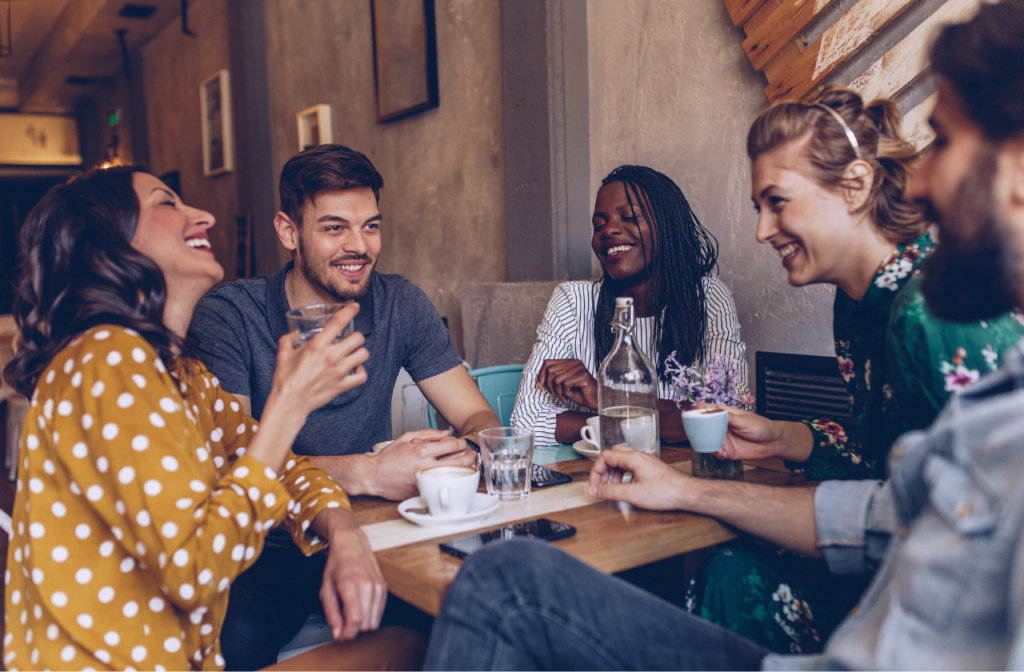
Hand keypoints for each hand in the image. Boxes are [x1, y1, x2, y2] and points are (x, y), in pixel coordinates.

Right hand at [273, 303, 368, 416]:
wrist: (289, 403)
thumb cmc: (285, 380)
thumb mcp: (283, 354)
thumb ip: (288, 340)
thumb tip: (293, 334)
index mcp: (317, 345)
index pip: (339, 321)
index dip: (350, 310)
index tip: (354, 306)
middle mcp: (331, 356)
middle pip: (358, 338)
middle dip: (356, 336)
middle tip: (350, 339)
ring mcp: (339, 372)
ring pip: (363, 355)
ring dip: (360, 352)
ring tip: (353, 353)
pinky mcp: (342, 386)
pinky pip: (362, 376)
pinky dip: (361, 371)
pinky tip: (355, 369)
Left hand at [317, 509, 387, 641]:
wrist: (351, 543)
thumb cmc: (337, 564)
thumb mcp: (325, 589)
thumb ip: (331, 613)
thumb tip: (338, 633)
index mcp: (350, 585)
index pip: (355, 621)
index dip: (347, 634)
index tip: (340, 635)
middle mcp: (368, 586)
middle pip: (366, 625)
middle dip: (353, 629)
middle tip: (343, 619)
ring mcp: (379, 586)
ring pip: (375, 622)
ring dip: (363, 623)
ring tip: (351, 610)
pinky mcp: (385, 587)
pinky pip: (380, 613)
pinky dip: (370, 615)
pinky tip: (360, 604)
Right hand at [368, 429, 476, 499]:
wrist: (373, 475)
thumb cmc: (388, 458)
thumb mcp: (406, 437)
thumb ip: (428, 433)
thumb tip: (446, 432)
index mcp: (421, 450)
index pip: (452, 446)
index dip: (462, 443)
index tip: (462, 444)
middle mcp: (424, 465)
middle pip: (459, 461)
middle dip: (469, 456)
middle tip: (470, 454)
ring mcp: (424, 480)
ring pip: (455, 476)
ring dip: (465, 470)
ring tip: (466, 465)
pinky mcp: (422, 492)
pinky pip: (443, 487)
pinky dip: (452, 482)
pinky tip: (454, 477)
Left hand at [537, 359, 597, 409]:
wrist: (593, 400)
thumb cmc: (578, 393)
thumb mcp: (561, 387)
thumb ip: (550, 381)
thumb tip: (536, 379)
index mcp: (568, 362)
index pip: (547, 363)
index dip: (541, 374)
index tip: (540, 385)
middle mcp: (574, 362)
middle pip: (550, 370)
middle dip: (548, 385)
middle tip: (553, 394)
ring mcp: (579, 368)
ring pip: (556, 378)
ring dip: (557, 391)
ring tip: (563, 397)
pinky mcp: (582, 375)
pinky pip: (565, 384)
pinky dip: (564, 393)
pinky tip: (569, 396)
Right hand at [588, 446, 690, 509]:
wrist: (686, 493)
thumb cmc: (666, 492)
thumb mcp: (633, 494)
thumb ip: (610, 491)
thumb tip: (593, 490)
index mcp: (633, 458)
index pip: (606, 456)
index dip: (596, 470)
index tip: (594, 484)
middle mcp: (639, 456)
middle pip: (613, 455)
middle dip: (603, 469)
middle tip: (601, 484)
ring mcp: (646, 461)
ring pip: (622, 460)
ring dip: (613, 472)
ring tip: (613, 486)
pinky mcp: (650, 468)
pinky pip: (631, 466)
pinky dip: (623, 474)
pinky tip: (626, 486)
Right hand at [697, 404, 810, 461]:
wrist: (773, 442)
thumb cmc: (761, 426)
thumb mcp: (744, 419)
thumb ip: (728, 417)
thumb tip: (713, 413)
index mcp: (723, 414)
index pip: (705, 410)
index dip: (698, 411)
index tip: (693, 415)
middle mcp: (720, 426)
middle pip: (702, 426)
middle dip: (697, 429)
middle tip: (697, 432)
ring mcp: (723, 439)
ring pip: (707, 440)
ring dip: (705, 442)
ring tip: (709, 443)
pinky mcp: (727, 451)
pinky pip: (716, 452)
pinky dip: (715, 453)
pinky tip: (719, 452)